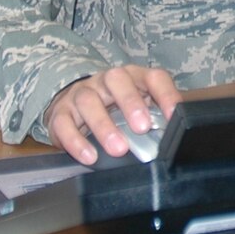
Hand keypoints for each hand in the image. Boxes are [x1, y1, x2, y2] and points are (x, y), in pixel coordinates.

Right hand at [45, 64, 180, 164]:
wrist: (74, 106)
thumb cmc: (113, 109)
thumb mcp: (136, 110)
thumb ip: (153, 119)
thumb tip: (171, 138)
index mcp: (133, 77)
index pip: (153, 77)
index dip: (165, 94)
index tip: (174, 115)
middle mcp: (106, 81)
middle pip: (118, 80)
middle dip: (131, 102)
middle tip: (142, 127)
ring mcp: (81, 94)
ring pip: (89, 101)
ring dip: (104, 126)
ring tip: (118, 148)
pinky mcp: (61, 112)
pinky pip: (64, 123)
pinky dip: (76, 141)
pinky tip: (89, 156)